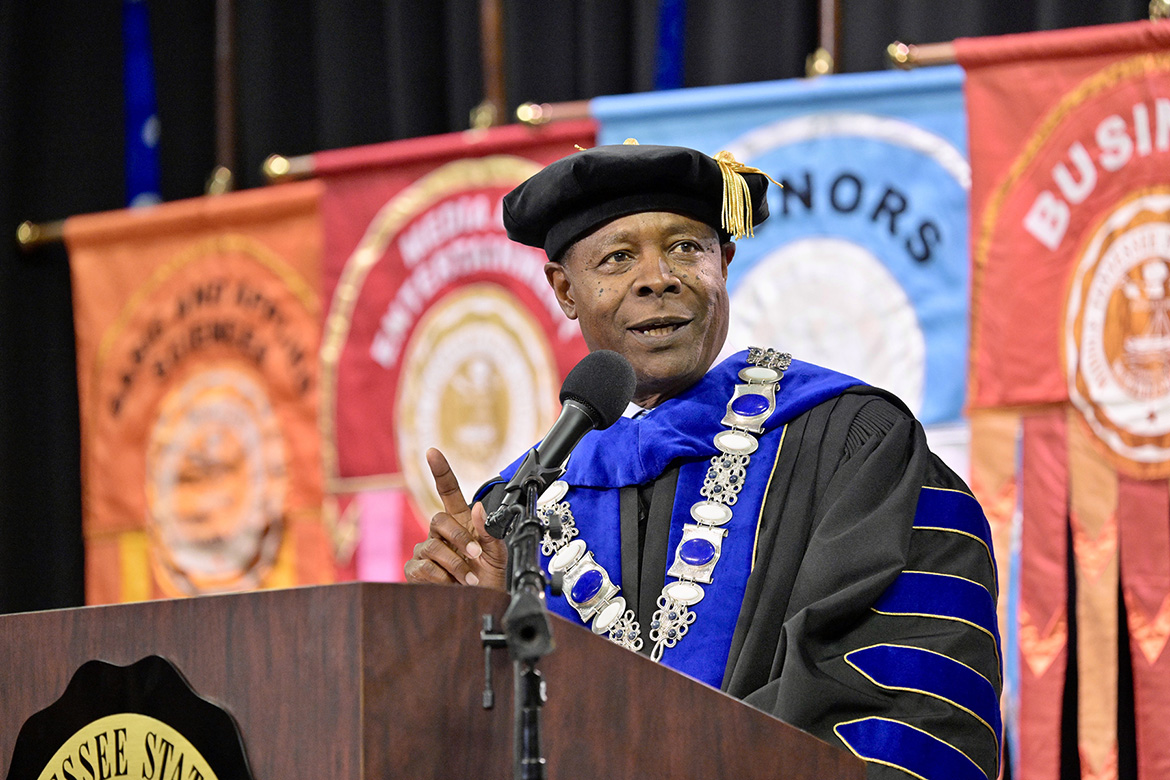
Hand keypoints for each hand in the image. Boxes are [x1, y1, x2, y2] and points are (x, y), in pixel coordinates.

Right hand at [404, 448, 506, 589]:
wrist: (481, 605)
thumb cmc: (489, 578)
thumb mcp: (498, 554)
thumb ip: (489, 531)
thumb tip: (478, 508)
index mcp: (461, 523)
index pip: (447, 491)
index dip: (440, 471)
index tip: (433, 452)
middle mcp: (440, 534)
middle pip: (439, 520)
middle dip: (460, 538)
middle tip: (475, 556)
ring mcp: (425, 551)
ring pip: (433, 547)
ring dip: (456, 565)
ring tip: (469, 579)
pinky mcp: (415, 570)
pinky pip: (423, 567)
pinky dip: (441, 578)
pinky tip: (451, 585)